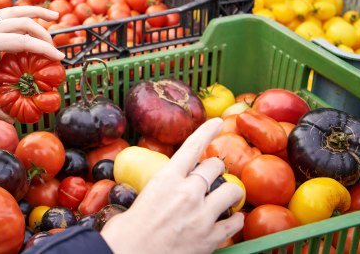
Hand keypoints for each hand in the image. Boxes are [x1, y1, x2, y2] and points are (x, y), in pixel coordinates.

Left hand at [0, 6, 63, 122]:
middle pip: (23, 22)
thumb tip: (12, 122)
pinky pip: (7, 14)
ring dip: (36, 11)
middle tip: (56, 49)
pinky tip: (33, 20)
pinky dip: (23, 14)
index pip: (21, 42)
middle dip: (43, 34)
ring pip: (15, 10)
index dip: (43, 49)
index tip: (59, 58)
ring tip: (55, 14)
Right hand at [100, 118, 243, 253]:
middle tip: (211, 177)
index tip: (217, 122)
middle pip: (215, 167)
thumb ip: (157, 193)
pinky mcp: (210, 238)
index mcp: (166, 179)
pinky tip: (229, 220)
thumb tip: (160, 195)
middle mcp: (187, 192)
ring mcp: (202, 215)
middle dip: (215, 169)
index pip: (191, 147)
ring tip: (224, 198)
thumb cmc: (125, 234)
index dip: (206, 131)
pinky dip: (235, 219)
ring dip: (229, 192)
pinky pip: (235, 221)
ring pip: (231, 191)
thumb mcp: (139, 202)